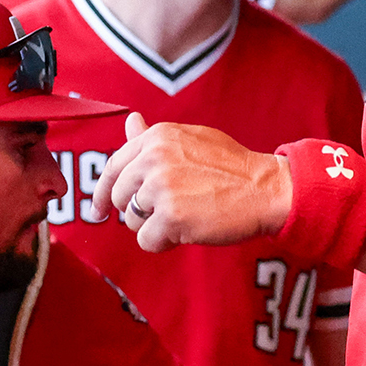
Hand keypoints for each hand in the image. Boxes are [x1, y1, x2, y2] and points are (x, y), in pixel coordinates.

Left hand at [95, 112, 293, 253]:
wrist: (266, 189)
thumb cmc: (233, 167)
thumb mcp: (192, 140)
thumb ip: (155, 137)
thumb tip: (130, 122)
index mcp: (157, 137)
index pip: (114, 165)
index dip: (102, 191)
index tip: (99, 210)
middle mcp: (154, 158)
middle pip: (119, 196)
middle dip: (137, 211)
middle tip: (168, 213)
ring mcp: (161, 187)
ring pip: (132, 221)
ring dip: (155, 226)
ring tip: (186, 217)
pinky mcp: (170, 217)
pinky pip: (147, 241)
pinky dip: (164, 243)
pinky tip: (188, 231)